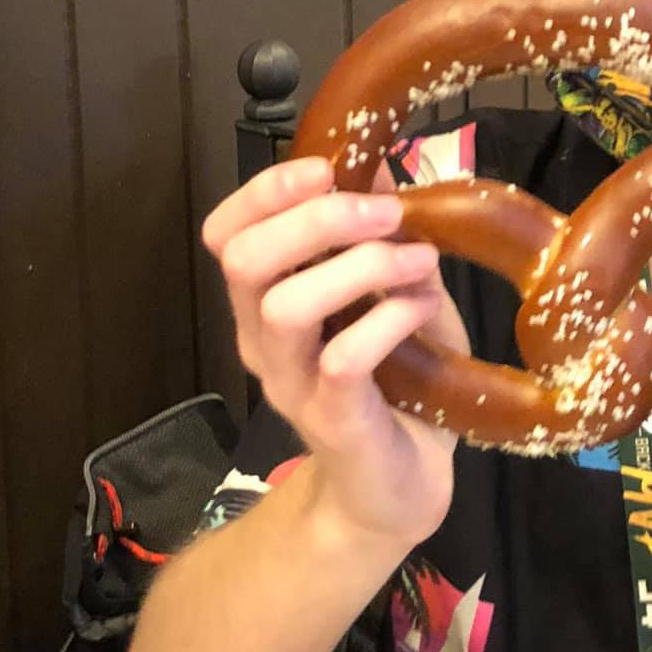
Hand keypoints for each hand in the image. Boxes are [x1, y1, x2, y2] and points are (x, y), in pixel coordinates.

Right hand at [202, 158, 467, 545]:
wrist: (401, 488)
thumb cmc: (401, 381)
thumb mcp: (397, 292)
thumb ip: (383, 237)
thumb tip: (377, 163)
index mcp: (268, 301)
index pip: (227, 234)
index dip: (264, 191)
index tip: (325, 168)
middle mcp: (264, 342)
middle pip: (245, 261)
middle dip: (317, 220)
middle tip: (386, 213)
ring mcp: (293, 385)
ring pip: (286, 307)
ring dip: (360, 267)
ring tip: (417, 260)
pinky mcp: (333, 422)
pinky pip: (342, 359)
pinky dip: (388, 320)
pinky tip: (424, 307)